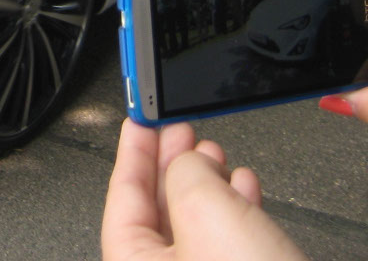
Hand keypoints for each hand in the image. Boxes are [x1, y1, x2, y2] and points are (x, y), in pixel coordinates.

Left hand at [103, 120, 305, 260]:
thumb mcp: (207, 212)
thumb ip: (185, 173)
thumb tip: (187, 160)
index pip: (121, 201)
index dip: (131, 153)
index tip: (139, 121)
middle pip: (156, 215)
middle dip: (172, 166)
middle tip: (182, 131)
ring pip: (194, 229)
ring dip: (208, 184)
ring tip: (218, 154)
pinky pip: (225, 247)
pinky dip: (235, 212)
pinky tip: (246, 190)